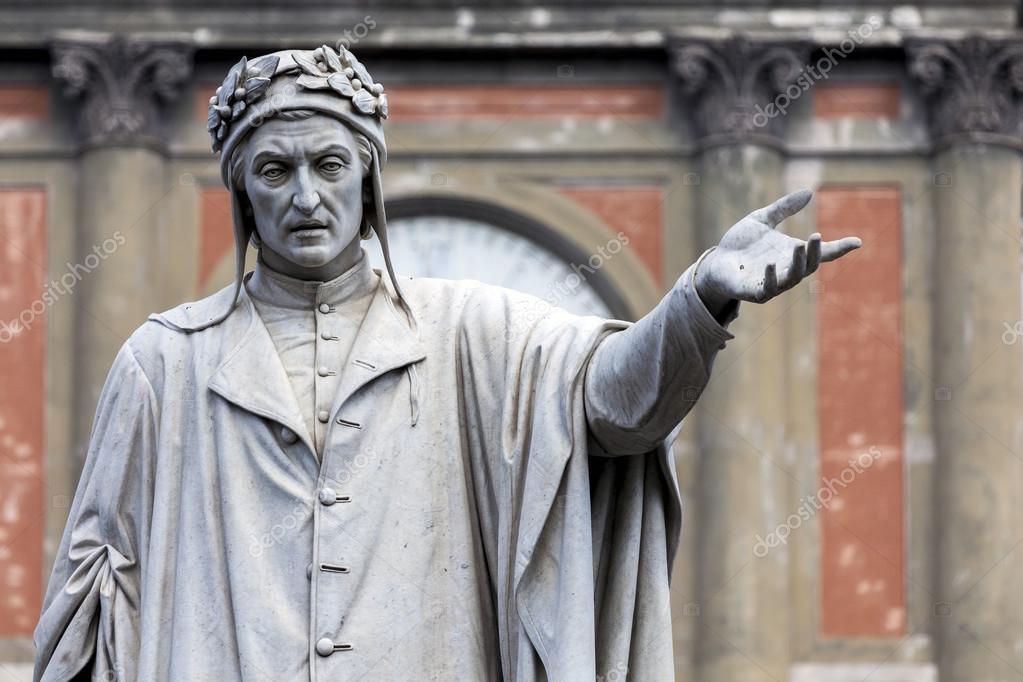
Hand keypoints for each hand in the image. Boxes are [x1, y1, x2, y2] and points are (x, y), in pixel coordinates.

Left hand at [694, 189, 860, 314]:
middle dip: (815, 253)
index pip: (821, 254)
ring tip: (800, 246)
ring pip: (792, 279)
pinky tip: (770, 264)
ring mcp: (771, 284)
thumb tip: (809, 192)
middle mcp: (786, 270)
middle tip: (816, 236)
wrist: (716, 261)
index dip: (839, 248)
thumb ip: (784, 208)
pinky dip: (771, 278)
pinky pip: (766, 289)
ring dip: (798, 264)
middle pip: (809, 266)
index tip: (857, 241)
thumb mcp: (762, 219)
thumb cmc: (741, 243)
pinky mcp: (753, 292)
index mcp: (792, 254)